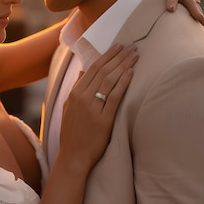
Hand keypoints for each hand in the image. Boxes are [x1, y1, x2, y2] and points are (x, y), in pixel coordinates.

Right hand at [60, 44, 136, 167]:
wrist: (73, 156)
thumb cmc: (72, 134)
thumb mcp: (68, 108)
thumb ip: (76, 89)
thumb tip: (82, 72)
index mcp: (74, 94)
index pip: (93, 68)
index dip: (107, 56)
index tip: (119, 47)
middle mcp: (82, 98)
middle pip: (103, 71)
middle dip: (118, 56)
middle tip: (131, 46)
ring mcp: (92, 108)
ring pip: (110, 80)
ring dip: (123, 65)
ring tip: (134, 55)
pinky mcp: (103, 119)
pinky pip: (115, 97)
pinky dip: (123, 83)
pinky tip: (131, 73)